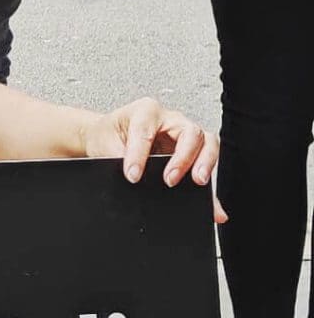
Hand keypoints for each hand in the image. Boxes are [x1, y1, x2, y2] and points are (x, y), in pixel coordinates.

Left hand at [82, 97, 225, 222]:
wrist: (106, 136)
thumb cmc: (107, 134)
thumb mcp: (105, 142)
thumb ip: (116, 158)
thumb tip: (133, 176)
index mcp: (145, 111)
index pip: (147, 131)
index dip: (139, 155)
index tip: (133, 175)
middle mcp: (169, 120)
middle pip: (190, 132)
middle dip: (183, 157)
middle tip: (171, 179)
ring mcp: (182, 135)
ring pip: (207, 143)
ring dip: (205, 164)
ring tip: (198, 183)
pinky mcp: (188, 152)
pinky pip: (204, 166)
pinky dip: (209, 187)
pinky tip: (212, 205)